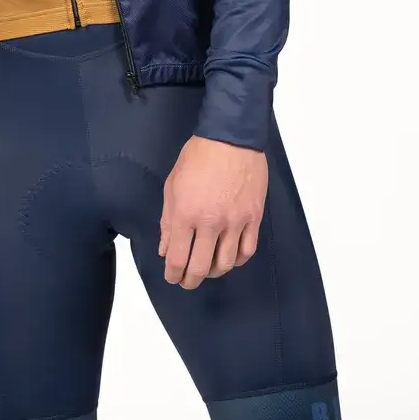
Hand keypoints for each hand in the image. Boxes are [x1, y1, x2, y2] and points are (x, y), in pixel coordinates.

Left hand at [158, 134, 266, 289]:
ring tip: (207, 269)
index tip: (172, 276)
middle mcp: (210, 222)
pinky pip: (247, 250)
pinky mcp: (253, 217)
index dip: (172, 273)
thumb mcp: (172, 186)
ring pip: (226, 263)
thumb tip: (165, 249)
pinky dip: (237, 260)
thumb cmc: (198, 157)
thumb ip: (167, 220)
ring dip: (214, 272)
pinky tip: (229, 258)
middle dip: (190, 280)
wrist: (230, 138)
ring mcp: (235, 221)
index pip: (177, 257)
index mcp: (186, 213)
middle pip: (200, 267)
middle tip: (187, 281)